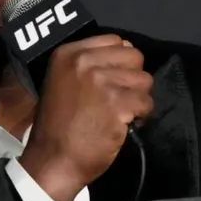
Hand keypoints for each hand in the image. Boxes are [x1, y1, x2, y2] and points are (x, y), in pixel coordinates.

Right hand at [19, 35, 153, 200]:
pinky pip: (146, 103)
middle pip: (135, 57)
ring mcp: (101, 82)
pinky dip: (139, 118)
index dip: (119, 62)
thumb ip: (89, 64)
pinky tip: (119, 126)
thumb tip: (127, 50)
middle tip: (115, 99)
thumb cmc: (57, 124)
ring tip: (116, 113)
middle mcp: (83, 63)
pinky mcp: (117, 104)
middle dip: (131, 79)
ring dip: (136, 99)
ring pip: (144, 80)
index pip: (115, 40)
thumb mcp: (62, 82)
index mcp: (67, 54)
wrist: (53, 159)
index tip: (109, 81)